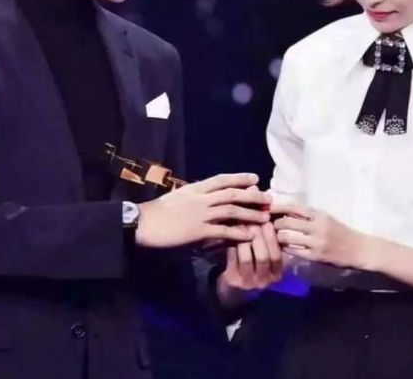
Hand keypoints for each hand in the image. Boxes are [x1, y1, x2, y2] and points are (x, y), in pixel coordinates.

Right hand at [135, 173, 270, 247]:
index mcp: (196, 188)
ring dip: (250, 214)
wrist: (144, 222)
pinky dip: (238, 233)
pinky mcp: (198, 231)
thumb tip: (208, 194)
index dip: (240, 178)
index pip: (223, 179)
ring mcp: (201, 214)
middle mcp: (201, 198)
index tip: (256, 178)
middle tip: (268, 198)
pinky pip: (223, 231)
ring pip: (232, 211)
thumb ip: (196, 195)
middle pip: (232, 194)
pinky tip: (249, 235)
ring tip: (265, 218)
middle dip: (252, 195)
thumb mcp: (179, 196)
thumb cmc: (159, 210)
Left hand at [216, 222, 282, 308]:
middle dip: (257, 236)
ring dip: (243, 239)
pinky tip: (230, 233)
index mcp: (277, 274)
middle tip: (252, 220)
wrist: (235, 289)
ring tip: (241, 224)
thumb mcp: (266, 259)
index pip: (277, 255)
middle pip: (263, 256)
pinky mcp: (233, 281)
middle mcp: (265, 281)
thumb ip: (269, 243)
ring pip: (246, 258)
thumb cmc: (254, 267)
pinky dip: (232, 244)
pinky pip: (232, 259)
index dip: (272, 237)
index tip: (267, 221)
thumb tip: (268, 216)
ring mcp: (248, 283)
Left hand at [271, 202, 373, 268]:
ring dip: (277, 237)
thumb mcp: (325, 218)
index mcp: (318, 214)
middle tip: (267, 225)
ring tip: (274, 237)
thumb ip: (307, 215)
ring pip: (286, 237)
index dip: (278, 207)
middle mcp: (317, 226)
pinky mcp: (316, 256)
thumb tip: (283, 210)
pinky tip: (282, 248)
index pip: (293, 207)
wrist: (359, 249)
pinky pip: (293, 251)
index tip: (266, 208)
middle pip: (286, 222)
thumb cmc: (340, 231)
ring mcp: (316, 242)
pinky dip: (285, 248)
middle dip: (274, 223)